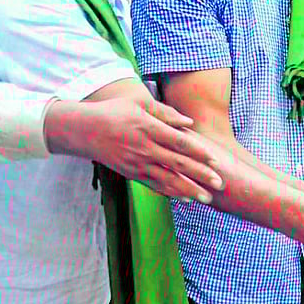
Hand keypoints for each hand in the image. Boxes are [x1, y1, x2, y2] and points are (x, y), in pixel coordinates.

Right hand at [45, 98, 223, 201]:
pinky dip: (171, 192)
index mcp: (149, 129)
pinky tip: (186, 199)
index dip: (199, 152)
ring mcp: (137, 163)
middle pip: (178, 164)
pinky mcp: (131, 173)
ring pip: (168, 179)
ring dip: (189, 189)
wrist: (83, 130)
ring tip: (207, 199)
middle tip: (220, 184)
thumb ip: (165, 113)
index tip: (216, 161)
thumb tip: (188, 123)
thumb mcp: (138, 104)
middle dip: (201, 175)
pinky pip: (154, 185)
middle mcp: (145, 148)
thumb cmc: (113, 112)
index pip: (180, 143)